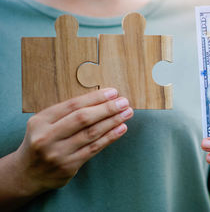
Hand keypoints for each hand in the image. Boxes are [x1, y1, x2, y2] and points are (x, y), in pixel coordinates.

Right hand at [14, 88, 132, 194]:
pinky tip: (121, 128)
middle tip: (123, 102)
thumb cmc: (41, 141)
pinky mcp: (68, 167)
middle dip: (106, 109)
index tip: (112, 92)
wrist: (27, 174)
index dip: (95, 98)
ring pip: (91, 134)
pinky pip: (94, 149)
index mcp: (40, 121)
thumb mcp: (44, 123)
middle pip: (83, 119)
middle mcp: (47, 137)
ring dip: (112, 122)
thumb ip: (66, 113)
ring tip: (126, 113)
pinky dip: (109, 137)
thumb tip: (101, 99)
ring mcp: (58, 154)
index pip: (72, 105)